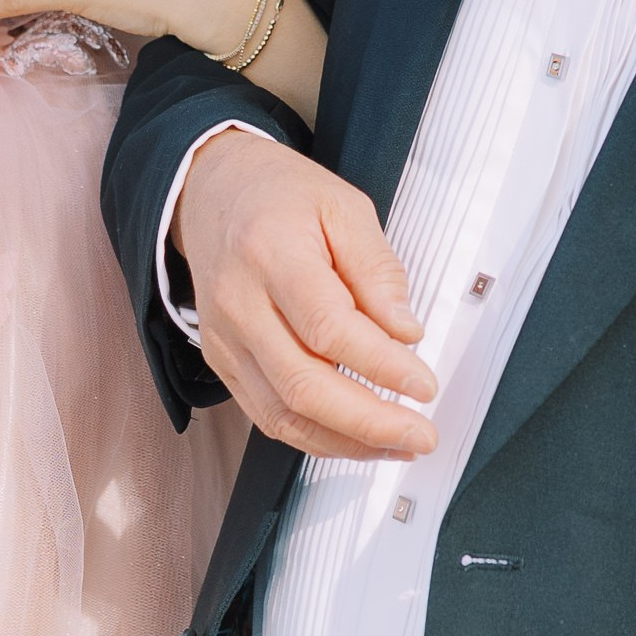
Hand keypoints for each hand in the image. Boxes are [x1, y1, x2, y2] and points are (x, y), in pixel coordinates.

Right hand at [176, 129, 436, 458]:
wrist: (212, 191)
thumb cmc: (280, 196)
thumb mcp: (345, 208)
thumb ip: (377, 272)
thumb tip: (405, 333)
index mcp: (271, 254)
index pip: (328, 328)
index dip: (381, 365)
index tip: (424, 384)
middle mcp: (239, 304)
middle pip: (302, 385)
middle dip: (369, 422)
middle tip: (421, 432)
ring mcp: (225, 339)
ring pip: (282, 415)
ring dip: (346, 442)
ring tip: (399, 444)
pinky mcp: (223, 362)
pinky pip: (268, 416)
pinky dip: (317, 438)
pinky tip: (357, 438)